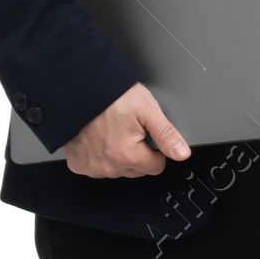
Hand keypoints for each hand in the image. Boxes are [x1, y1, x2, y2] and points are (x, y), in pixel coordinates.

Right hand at [62, 82, 189, 177]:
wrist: (78, 88)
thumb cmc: (109, 95)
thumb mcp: (146, 108)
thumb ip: (165, 134)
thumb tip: (182, 153)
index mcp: (127, 155)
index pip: (156, 167)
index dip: (156, 150)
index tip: (148, 135)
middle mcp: (108, 165)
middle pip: (137, 170)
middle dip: (137, 153)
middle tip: (129, 129)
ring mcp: (91, 166)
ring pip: (117, 170)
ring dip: (118, 155)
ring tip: (113, 130)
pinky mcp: (78, 163)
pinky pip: (96, 167)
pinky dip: (99, 156)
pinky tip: (98, 138)